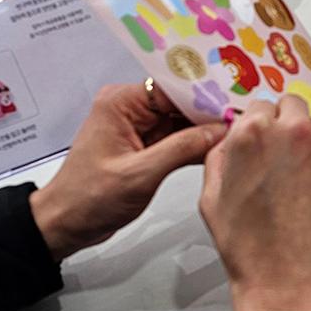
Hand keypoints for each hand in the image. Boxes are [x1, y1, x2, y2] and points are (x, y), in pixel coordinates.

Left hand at [30, 83, 224, 260]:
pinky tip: (218, 147)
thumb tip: (219, 131)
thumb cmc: (88, 199)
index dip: (206, 94)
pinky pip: (176, 138)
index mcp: (121, 103)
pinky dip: (195, 144)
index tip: (236, 101)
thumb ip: (182, 149)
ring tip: (238, 130)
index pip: (173, 87)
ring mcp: (137, 128)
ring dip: (206, 128)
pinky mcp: (144, 146)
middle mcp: (129, 108)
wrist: (65, 224)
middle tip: (244, 117)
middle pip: (180, 101)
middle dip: (210, 110)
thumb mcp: (140, 174)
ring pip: (181, 120)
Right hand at [199, 97, 310, 310]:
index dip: (258, 126)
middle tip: (282, 158)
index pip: (258, 106)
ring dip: (310, 140)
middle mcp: (292, 131)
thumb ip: (221, 154)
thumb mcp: (211, 197)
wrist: (291, 285)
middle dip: (284, 125)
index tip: (262, 142)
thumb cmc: (250, 249)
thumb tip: (233, 136)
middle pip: (290, 106)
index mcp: (252, 133)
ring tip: (302, 177)